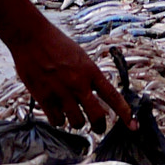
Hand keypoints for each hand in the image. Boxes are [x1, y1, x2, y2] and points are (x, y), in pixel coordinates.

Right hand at [7, 17, 133, 130]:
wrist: (31, 36)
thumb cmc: (55, 44)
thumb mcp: (80, 56)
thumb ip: (87, 76)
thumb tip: (93, 97)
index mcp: (90, 71)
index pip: (113, 96)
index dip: (125, 113)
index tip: (133, 126)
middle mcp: (78, 83)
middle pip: (97, 116)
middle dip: (99, 126)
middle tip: (97, 127)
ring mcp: (61, 92)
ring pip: (76, 122)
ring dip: (76, 123)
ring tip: (72, 116)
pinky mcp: (44, 98)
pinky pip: (57, 120)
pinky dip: (59, 120)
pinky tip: (57, 113)